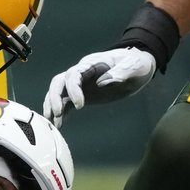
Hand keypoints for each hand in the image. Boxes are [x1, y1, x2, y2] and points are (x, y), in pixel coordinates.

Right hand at [42, 46, 156, 125]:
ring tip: (55, 123)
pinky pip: (66, 103)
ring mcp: (80, 84)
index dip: (73, 89)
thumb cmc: (136, 64)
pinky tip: (59, 126)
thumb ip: (121, 72)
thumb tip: (103, 83)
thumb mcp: (134, 66)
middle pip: (59, 82)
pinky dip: (61, 113)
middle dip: (55, 98)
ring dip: (53, 106)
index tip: (79, 106)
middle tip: (57, 114)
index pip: (73, 74)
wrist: (136, 67)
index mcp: (92, 64)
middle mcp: (81, 73)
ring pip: (58, 92)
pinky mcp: (82, 95)